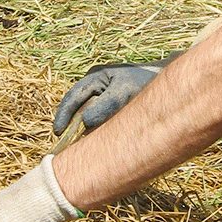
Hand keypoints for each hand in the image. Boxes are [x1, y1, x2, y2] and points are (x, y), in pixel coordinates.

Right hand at [53, 59, 172, 133]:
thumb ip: (106, 104)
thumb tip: (85, 122)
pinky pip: (95, 118)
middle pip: (75, 107)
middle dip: (68, 124)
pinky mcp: (109, 106)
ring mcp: (101, 95)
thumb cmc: (144, 81)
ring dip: (79, 129)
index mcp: (94, 77)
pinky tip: (91, 140)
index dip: (64, 115)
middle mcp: (94, 85)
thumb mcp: (125, 90)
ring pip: (84, 115)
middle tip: (62, 142)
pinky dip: (92, 129)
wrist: (162, 79)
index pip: (73, 97)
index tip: (58, 131)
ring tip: (74, 145)